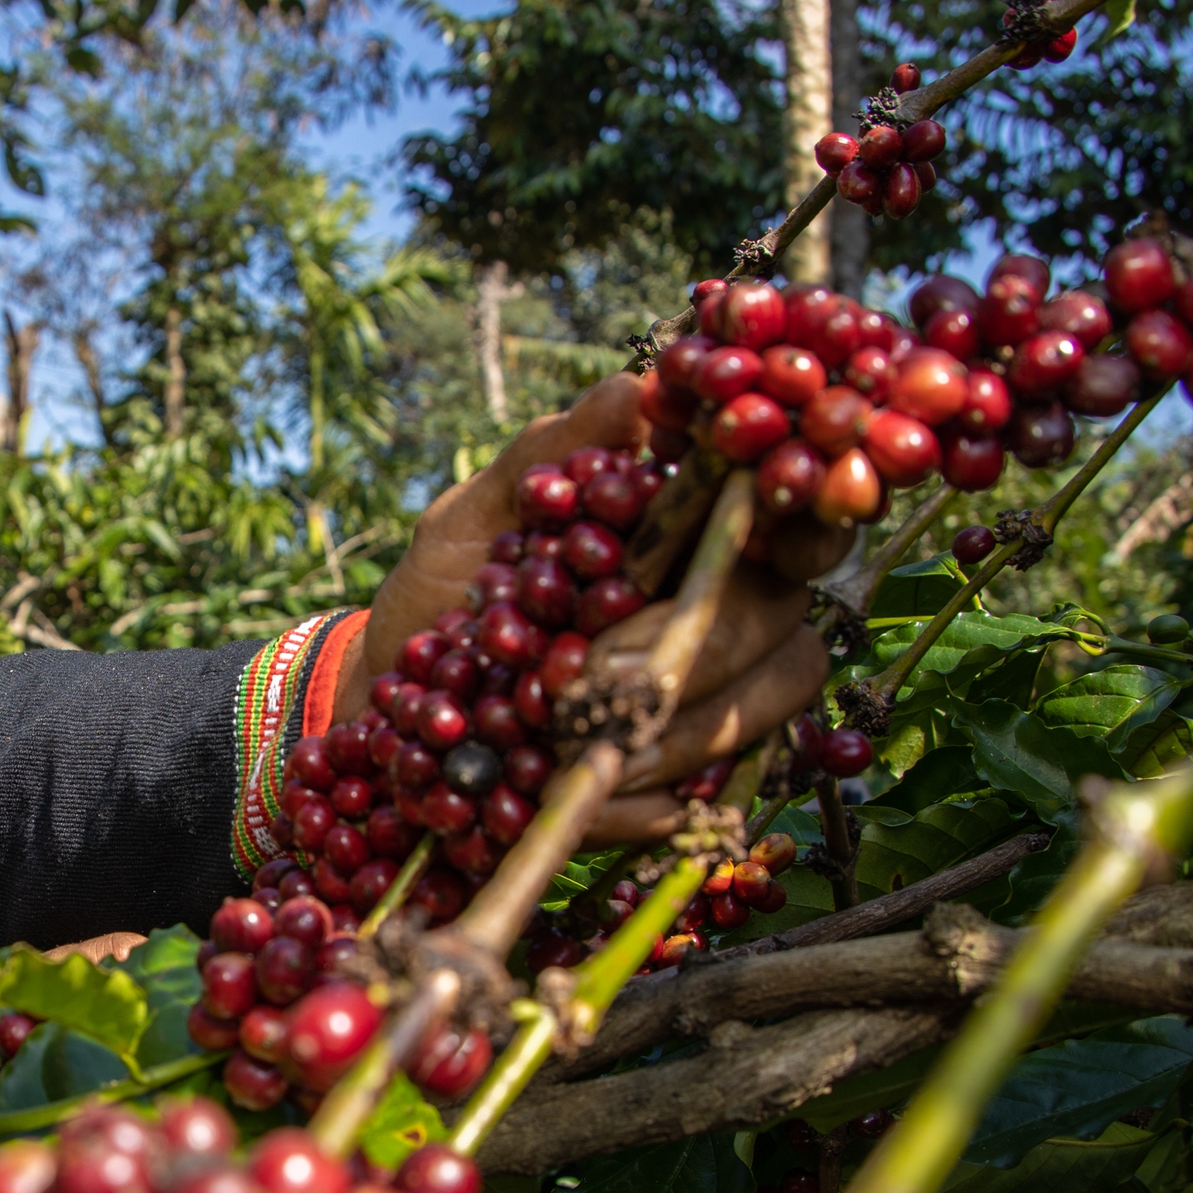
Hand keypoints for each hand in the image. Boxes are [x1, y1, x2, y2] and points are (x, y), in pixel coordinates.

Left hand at [345, 375, 851, 842]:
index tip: (759, 534)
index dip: (805, 526)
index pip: (797, 524)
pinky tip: (564, 793)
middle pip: (780, 627)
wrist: (388, 703)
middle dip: (695, 648)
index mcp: (694, 539)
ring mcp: (711, 710)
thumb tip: (637, 389)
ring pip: (753, 716)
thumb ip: (552, 456)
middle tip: (595, 670)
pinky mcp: (675, 792)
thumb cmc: (444, 593)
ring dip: (667, 732)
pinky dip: (631, 802)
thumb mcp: (475, 516)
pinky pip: (695, 802)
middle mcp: (727, 618)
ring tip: (566, 735)